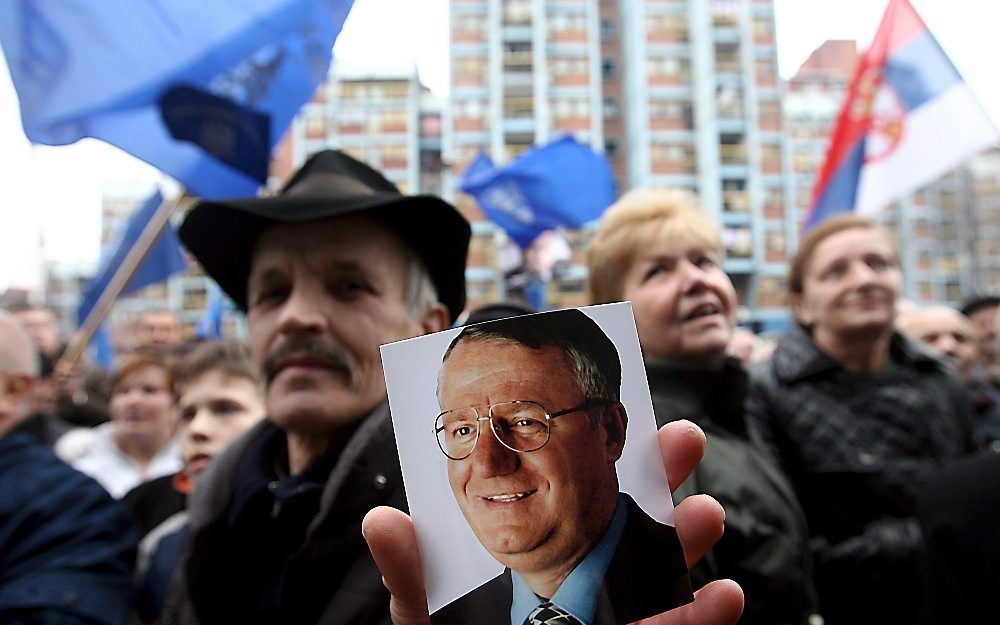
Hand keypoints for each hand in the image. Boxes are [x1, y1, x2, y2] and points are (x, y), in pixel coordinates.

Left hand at [363, 420, 743, 624]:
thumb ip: (410, 581)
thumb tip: (381, 521)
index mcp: (530, 562)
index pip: (566, 500)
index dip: (590, 458)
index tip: (609, 415)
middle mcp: (579, 585)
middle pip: (624, 524)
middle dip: (658, 481)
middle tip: (682, 440)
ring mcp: (610, 617)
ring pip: (659, 575)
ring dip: (687, 542)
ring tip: (708, 514)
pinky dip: (703, 617)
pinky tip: (726, 598)